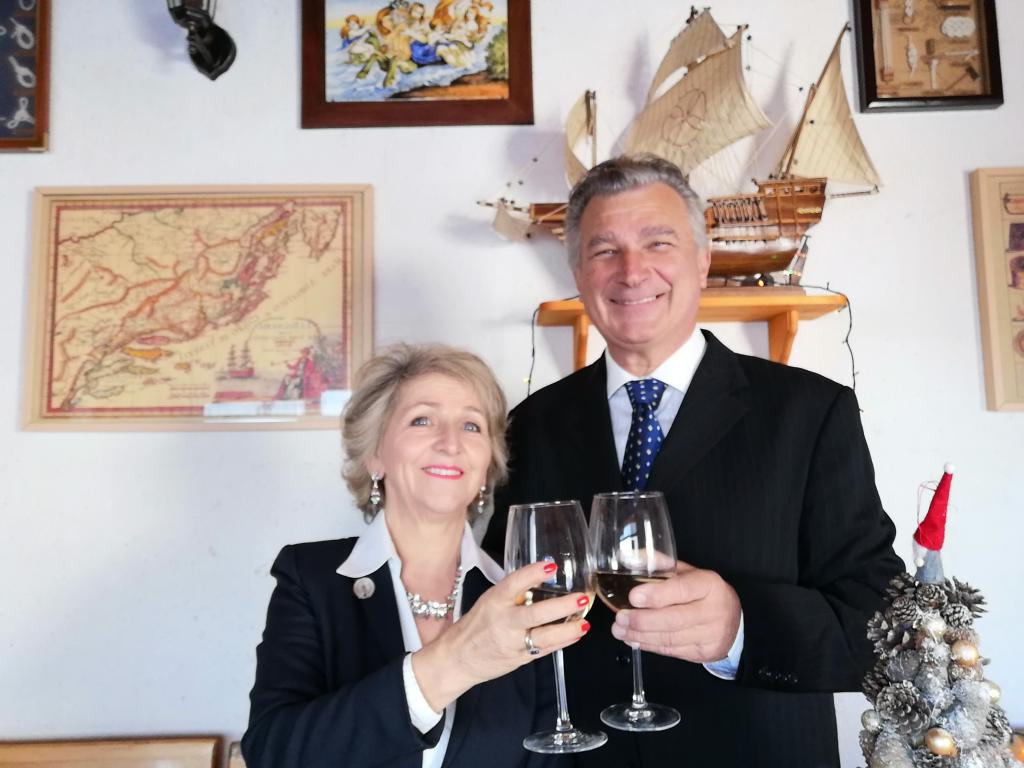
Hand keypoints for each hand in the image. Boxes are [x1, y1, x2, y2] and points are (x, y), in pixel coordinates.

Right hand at [412, 561, 589, 711]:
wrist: (456, 659)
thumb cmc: (474, 626)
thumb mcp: (488, 601)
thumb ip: (512, 592)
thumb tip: (542, 577)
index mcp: (494, 602)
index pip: (514, 583)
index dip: (533, 574)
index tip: (551, 566)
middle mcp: (503, 622)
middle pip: (535, 614)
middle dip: (561, 606)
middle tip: (581, 597)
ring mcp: (512, 643)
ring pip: (544, 637)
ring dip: (568, 630)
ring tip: (585, 623)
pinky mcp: (519, 659)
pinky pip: (544, 651)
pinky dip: (562, 642)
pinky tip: (576, 634)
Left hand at [610, 560, 740, 663]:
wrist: (734, 623)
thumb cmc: (704, 593)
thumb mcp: (688, 573)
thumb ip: (661, 565)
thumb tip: (630, 558)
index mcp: (709, 584)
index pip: (682, 589)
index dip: (657, 594)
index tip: (633, 597)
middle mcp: (714, 610)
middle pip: (675, 619)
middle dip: (643, 620)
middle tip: (620, 617)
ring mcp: (711, 635)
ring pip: (671, 638)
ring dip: (641, 635)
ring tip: (619, 629)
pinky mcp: (704, 653)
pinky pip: (672, 651)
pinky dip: (649, 645)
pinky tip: (633, 639)